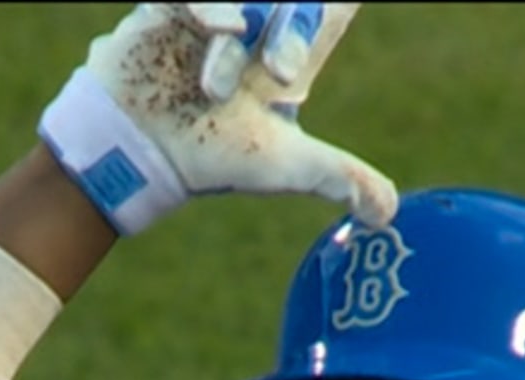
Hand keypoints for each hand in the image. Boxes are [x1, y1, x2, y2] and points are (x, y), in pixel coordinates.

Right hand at [38, 3, 398, 236]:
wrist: (135, 155)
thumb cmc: (209, 158)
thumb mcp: (282, 165)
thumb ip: (339, 177)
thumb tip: (389, 213)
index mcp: (282, 58)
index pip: (323, 15)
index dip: (334, 7)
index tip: (351, 1)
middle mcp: (250, 32)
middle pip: (289, 4)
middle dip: (292, 24)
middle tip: (279, 69)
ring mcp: (211, 17)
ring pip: (245, 1)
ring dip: (245, 22)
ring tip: (224, 69)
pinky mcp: (169, 11)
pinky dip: (209, 4)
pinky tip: (214, 25)